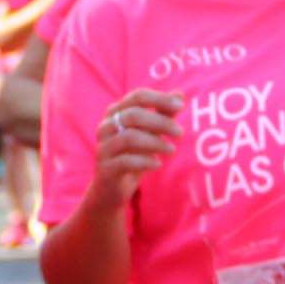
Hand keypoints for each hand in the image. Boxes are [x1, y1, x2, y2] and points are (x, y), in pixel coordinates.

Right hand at [90, 88, 183, 205]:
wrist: (112, 189)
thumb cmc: (133, 156)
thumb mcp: (150, 134)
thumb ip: (162, 114)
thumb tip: (179, 94)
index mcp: (115, 113)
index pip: (138, 96)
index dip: (160, 99)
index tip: (181, 106)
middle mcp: (105, 127)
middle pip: (133, 115)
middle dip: (160, 122)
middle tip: (180, 132)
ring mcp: (103, 147)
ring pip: (129, 137)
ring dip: (155, 142)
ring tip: (172, 150)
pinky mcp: (105, 168)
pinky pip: (125, 161)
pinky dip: (145, 161)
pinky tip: (158, 164)